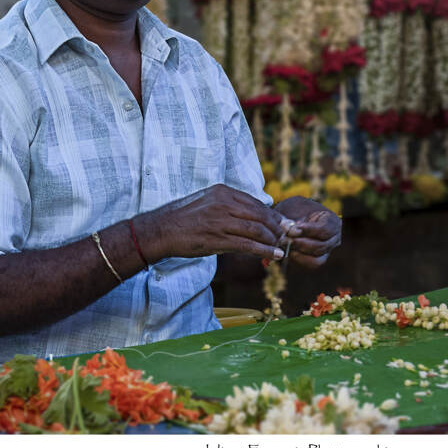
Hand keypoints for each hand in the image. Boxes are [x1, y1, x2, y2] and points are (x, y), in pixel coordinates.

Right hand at [140, 184, 288, 262]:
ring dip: (272, 240)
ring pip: (257, 229)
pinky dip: (264, 250)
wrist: (161, 230)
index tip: (281, 223)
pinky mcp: (217, 239)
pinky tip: (274, 255)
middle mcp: (223, 203)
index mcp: (222, 191)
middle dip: (276, 227)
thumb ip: (227, 205)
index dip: (271, 214)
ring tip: (281, 247)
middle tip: (286, 236)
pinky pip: (247, 245)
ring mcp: (220, 221)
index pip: (255, 202)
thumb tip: (248, 214)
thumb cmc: (183, 218)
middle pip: (260, 215)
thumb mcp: (206, 202)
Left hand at [275, 197, 341, 269]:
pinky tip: (287, 252)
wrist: (291, 216)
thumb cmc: (294, 210)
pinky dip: (298, 260)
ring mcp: (327, 250)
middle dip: (300, 244)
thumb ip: (291, 220)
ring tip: (285, 246)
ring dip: (298, 253)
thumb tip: (290, 231)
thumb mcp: (292, 209)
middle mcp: (334, 238)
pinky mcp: (318, 259)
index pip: (324, 229)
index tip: (293, 229)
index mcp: (331, 221)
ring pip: (316, 259)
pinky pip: (311, 264)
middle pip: (320, 246)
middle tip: (284, 240)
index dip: (308, 230)